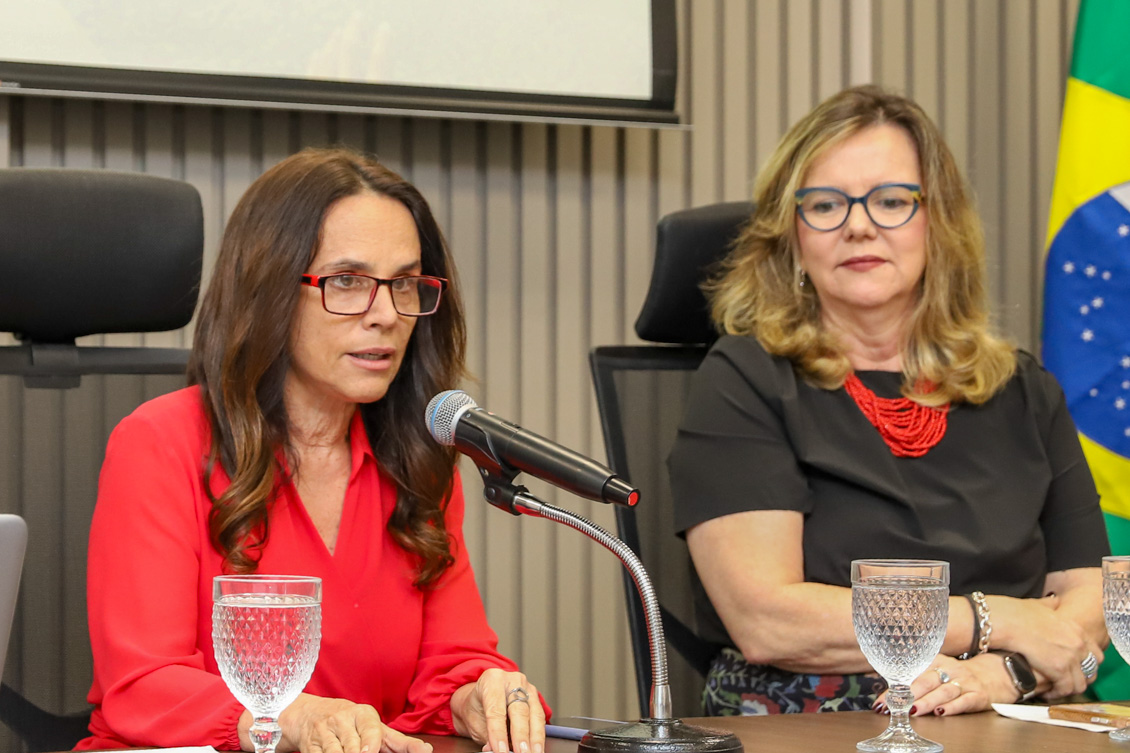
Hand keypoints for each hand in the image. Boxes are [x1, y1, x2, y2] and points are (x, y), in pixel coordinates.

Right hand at [249, 694, 432, 752]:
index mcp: (363, 715)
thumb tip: (426, 750)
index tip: (369, 751)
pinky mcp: (310, 744)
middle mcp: (343, 720)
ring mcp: (325, 731)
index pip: (371, 730)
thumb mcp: (375, 728)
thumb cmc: (353, 724)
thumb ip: (399, 742)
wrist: (310, 714)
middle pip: (353, 747)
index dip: (370, 742)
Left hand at [451, 668, 545, 752]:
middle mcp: (511, 680)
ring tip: (534, 752)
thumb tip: (497, 749)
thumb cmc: (477, 709)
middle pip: (519, 710)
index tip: (501, 750)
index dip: (498, 733)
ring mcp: (526, 687)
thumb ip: (487, 735)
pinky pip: (540, 718)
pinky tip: (537, 748)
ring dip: (535, 738)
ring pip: (535, 714)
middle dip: (521, 736)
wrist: (480, 699)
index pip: (496, 710)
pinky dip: (538, 735)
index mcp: (491, 680)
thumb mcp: (475, 722)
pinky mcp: (535, 697)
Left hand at [874, 654, 1015, 717]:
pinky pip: (965, 701)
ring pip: (944, 691)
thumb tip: (881, 682)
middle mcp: (950, 670)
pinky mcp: (979, 696)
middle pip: (926, 680)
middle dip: (908, 694)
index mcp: (935, 661)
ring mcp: (965, 682)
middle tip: (894, 705)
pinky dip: (952, 707)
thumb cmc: (957, 676)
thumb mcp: (937, 670)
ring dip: (928, 701)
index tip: (881, 702)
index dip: (894, 688)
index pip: (911, 673)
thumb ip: (914, 676)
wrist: (995, 676)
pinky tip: (941, 713)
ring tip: (914, 710)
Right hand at [987, 594, 1101, 697]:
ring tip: (1054, 690)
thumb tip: (1053, 602)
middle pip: (1092, 669)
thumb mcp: (1039, 605)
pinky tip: (1046, 693)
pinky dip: (1057, 693)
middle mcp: (1077, 643)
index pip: (1094, 652)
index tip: (1074, 669)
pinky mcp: (1059, 669)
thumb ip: (1050, 606)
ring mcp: (1070, 656)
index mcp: (1074, 628)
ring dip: (1067, 689)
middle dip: (1080, 678)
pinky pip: (1066, 689)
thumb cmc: (1014, 612)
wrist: (1005, 621)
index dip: (1085, 664)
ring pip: (1080, 683)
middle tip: (1065, 682)